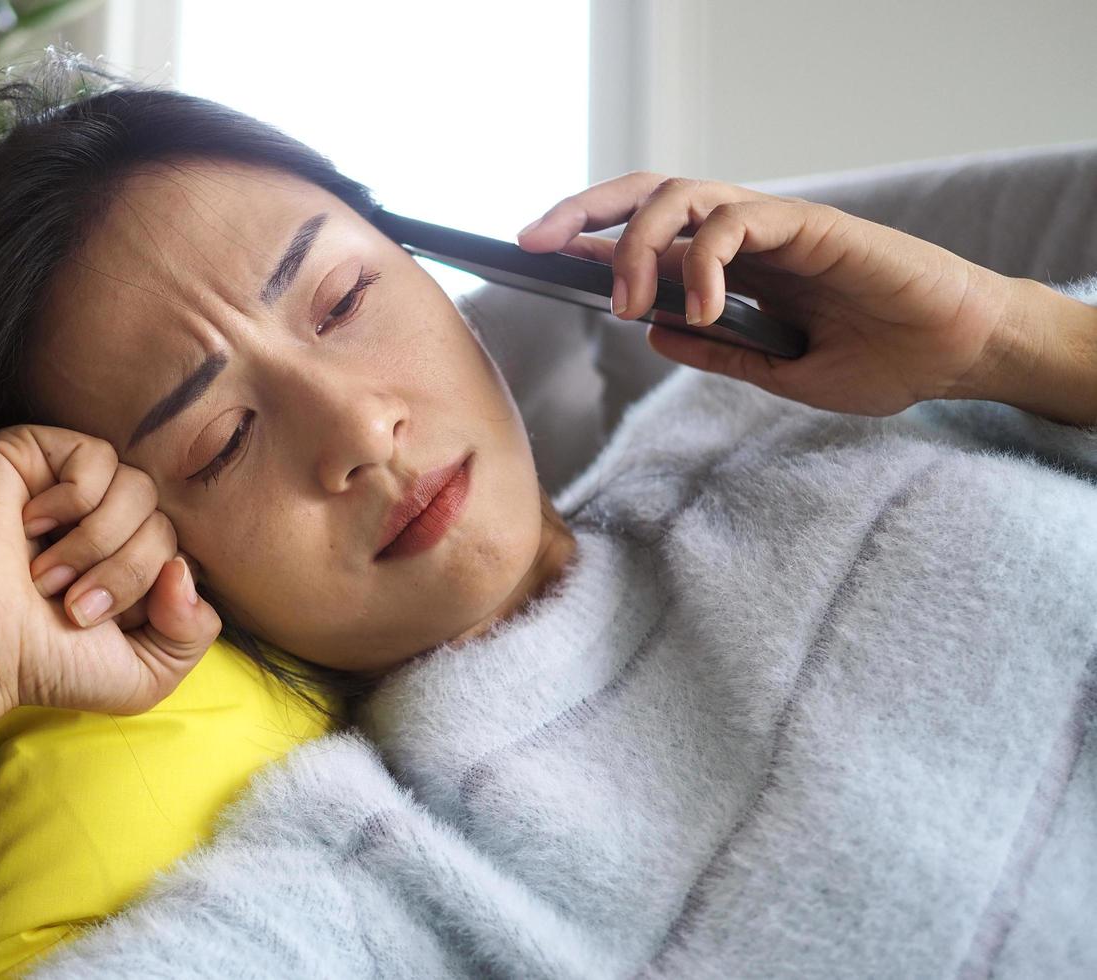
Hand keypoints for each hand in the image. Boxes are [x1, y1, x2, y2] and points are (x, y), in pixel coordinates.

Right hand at [0, 424, 222, 723]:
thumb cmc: (49, 664)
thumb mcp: (147, 674)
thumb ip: (195, 631)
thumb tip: (184, 568)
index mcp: (132, 561)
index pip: (185, 551)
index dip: (155, 590)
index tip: (104, 625)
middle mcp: (106, 520)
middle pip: (163, 521)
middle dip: (125, 574)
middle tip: (72, 607)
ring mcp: (71, 485)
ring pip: (138, 487)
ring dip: (97, 543)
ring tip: (47, 576)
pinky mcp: (34, 453)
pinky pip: (96, 456)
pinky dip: (73, 500)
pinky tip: (31, 526)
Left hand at [517, 172, 1021, 415]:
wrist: (955, 357)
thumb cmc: (878, 361)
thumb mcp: (778, 372)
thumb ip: (718, 351)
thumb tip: (652, 335)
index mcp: (728, 269)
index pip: (643, 237)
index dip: (585, 240)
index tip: (530, 258)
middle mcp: (741, 237)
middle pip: (645, 196)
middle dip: (581, 211)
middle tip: (531, 244)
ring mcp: (771, 225)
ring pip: (679, 196)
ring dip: (636, 243)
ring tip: (627, 303)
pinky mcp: (807, 223)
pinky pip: (735, 220)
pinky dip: (706, 260)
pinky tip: (705, 309)